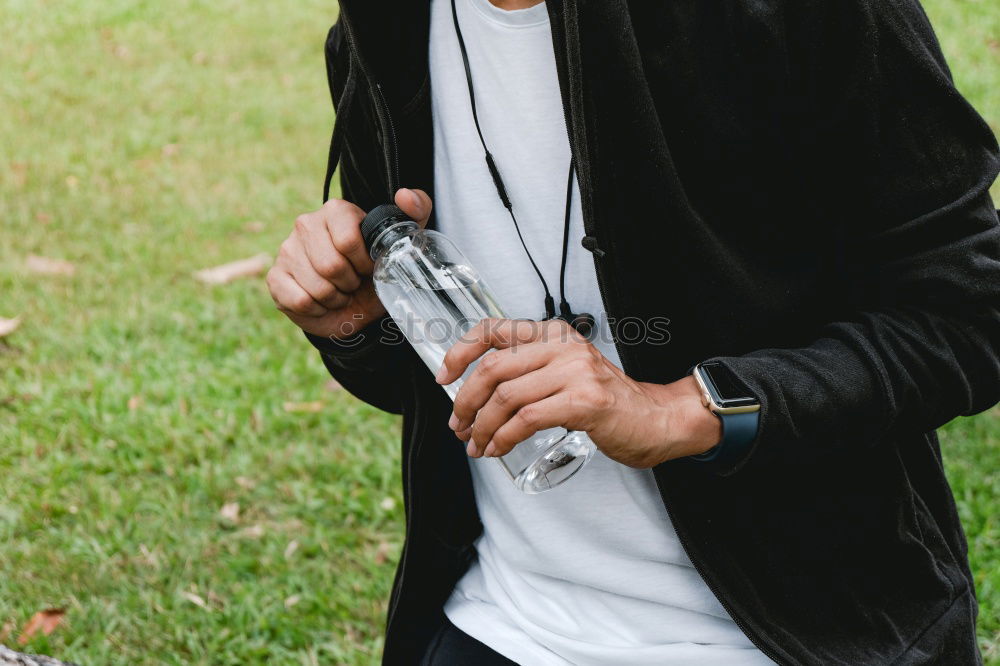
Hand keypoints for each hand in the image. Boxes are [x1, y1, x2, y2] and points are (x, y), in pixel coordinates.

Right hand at [267, 188, 431, 338]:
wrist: (353, 307)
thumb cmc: (375, 272)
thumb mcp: (401, 244)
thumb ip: (417, 212)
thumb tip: (405, 195)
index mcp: (336, 211)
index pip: (348, 240)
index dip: (363, 262)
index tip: (368, 266)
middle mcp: (306, 224)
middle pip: (331, 265)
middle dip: (350, 283)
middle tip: (353, 282)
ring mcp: (286, 250)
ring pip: (317, 286)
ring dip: (336, 298)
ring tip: (339, 291)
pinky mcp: (275, 276)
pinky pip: (300, 300)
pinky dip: (318, 309)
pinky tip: (321, 301)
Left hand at [436, 318, 721, 467]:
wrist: (657, 420)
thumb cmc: (608, 403)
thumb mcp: (567, 373)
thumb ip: (532, 372)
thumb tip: (479, 393)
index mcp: (554, 334)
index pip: (493, 329)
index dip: (460, 352)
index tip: (444, 377)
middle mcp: (562, 346)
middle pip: (492, 368)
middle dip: (465, 401)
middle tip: (458, 425)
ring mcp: (574, 372)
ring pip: (505, 397)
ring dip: (481, 426)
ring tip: (476, 444)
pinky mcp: (583, 402)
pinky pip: (526, 420)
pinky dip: (502, 437)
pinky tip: (496, 448)